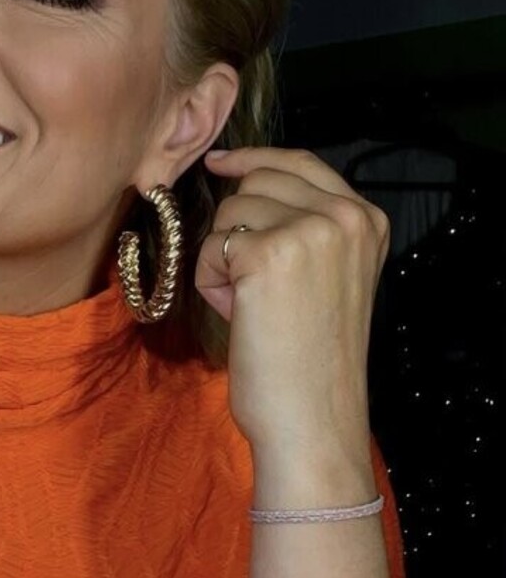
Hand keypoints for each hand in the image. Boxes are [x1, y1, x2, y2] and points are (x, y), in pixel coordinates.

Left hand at [196, 146, 390, 461]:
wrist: (313, 418)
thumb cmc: (311, 359)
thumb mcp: (330, 275)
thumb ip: (306, 227)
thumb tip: (247, 184)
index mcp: (367, 220)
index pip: (300, 162)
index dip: (254, 159)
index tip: (221, 161)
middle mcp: (345, 217)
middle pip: (257, 181)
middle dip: (238, 228)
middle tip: (253, 286)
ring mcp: (309, 232)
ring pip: (230, 212)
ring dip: (224, 258)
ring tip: (254, 306)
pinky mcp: (268, 254)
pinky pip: (210, 246)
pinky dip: (210, 281)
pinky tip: (239, 313)